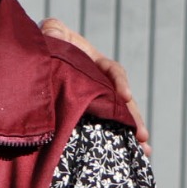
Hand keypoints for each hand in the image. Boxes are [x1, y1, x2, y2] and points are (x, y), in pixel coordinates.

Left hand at [38, 18, 149, 149]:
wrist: (41, 58)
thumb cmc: (48, 43)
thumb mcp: (51, 34)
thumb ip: (53, 32)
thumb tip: (52, 32)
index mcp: (95, 62)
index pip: (112, 71)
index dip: (119, 82)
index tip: (125, 95)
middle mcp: (102, 81)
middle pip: (122, 100)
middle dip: (133, 117)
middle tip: (142, 135)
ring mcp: (98, 98)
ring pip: (119, 115)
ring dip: (132, 132)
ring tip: (144, 151)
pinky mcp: (91, 112)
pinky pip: (106, 126)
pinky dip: (117, 140)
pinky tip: (131, 155)